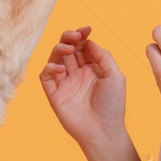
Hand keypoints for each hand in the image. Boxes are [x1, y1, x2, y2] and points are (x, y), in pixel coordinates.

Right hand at [40, 26, 125, 148]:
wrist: (102, 130)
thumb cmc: (112, 105)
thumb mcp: (115, 76)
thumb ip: (102, 56)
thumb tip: (88, 42)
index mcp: (91, 68)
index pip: (82, 46)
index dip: (81, 36)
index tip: (86, 30)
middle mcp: (76, 73)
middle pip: (67, 48)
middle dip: (68, 38)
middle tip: (74, 36)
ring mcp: (64, 83)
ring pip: (55, 58)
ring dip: (59, 49)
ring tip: (68, 49)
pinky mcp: (54, 93)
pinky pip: (46, 75)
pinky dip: (50, 68)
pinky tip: (61, 68)